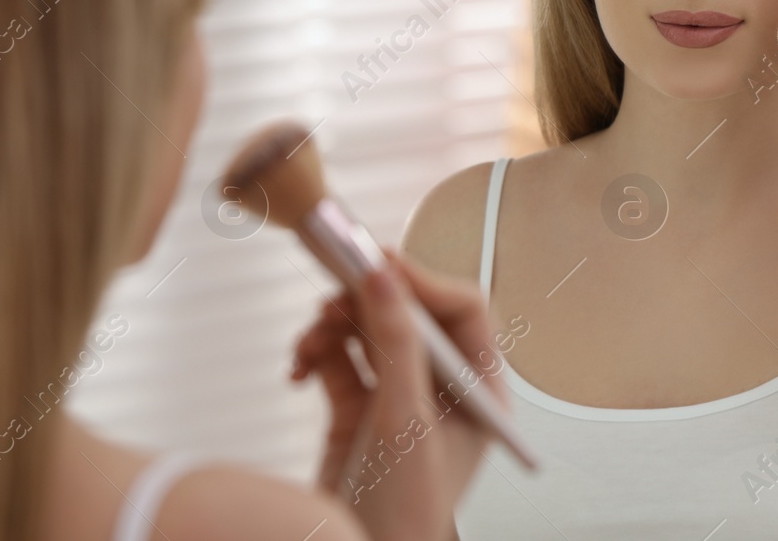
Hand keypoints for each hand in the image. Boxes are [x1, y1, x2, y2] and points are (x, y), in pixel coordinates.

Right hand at [290, 248, 503, 540]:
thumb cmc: (403, 515)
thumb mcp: (405, 422)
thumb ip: (397, 344)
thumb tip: (385, 275)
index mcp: (478, 390)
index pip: (463, 310)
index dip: (422, 280)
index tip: (378, 262)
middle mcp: (442, 388)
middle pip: (409, 312)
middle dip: (367, 300)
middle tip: (334, 287)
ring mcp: (399, 396)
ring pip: (367, 330)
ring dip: (333, 326)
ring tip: (311, 339)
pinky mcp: (358, 409)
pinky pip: (337, 358)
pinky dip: (315, 353)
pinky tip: (299, 369)